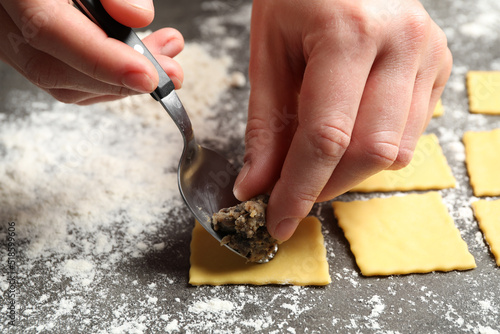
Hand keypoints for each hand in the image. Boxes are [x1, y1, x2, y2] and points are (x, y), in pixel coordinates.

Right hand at [0, 0, 183, 103]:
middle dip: (119, 80)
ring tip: (165, 60)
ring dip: (120, 83)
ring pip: (60, 81)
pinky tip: (139, 62)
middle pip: (53, 68)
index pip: (47, 28)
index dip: (101, 59)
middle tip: (170, 72)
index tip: (146, 75)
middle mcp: (3, 16)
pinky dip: (107, 79)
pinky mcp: (28, 47)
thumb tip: (136, 16)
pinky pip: (64, 77)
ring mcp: (11, 36)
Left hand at [233, 0, 451, 240]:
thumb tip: (257, 186)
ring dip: (349, 171)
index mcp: (349, 33)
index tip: (278, 221)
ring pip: (395, 151)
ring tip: (317, 156)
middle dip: (326, 185)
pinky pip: (409, 133)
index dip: (299, 189)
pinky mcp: (439, 66)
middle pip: (369, 152)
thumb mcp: (268, 53)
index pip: (326, 137)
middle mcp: (401, 43)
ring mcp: (428, 54)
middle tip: (292, 190)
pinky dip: (371, 148)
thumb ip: (265, 125)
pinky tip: (349, 130)